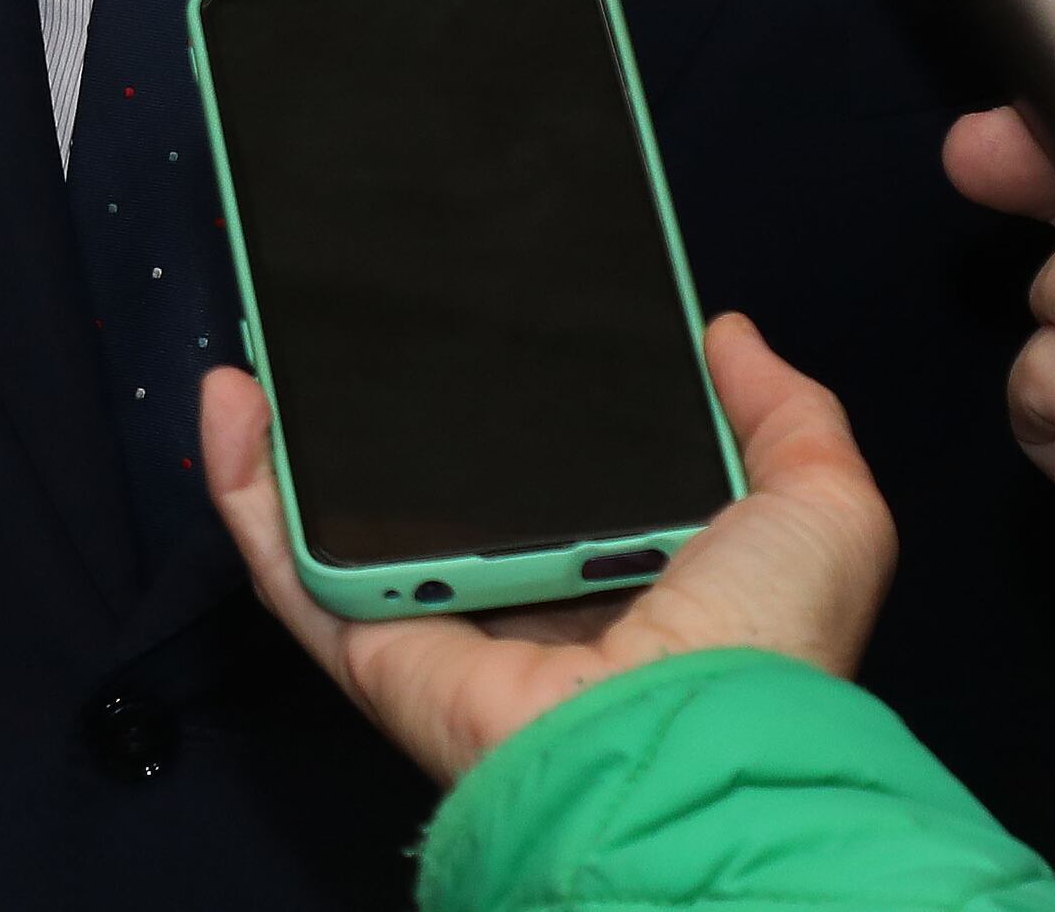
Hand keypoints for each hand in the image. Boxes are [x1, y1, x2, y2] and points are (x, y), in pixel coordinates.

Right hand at [202, 312, 896, 791]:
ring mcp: (437, 620)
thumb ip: (787, 413)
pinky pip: (288, 561)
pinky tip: (231, 399)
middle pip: (424, 486)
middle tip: (354, 312)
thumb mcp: (823, 507)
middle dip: (380, 401)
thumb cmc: (765, 639)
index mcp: (622, 569)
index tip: (478, 316)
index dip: (509, 398)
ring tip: (269, 331)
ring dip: (290, 429)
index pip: (546, 469)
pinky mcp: (370, 646)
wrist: (692, 742)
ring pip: (338, 517)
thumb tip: (726, 331)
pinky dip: (244, 484)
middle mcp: (521, 595)